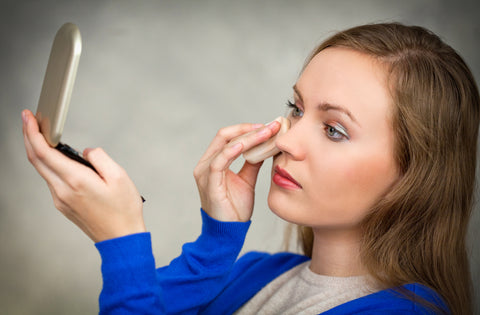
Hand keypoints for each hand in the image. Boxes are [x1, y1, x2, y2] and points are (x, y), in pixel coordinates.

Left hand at [22, 109, 145, 242]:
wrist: (121, 238)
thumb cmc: (123, 211)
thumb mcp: (119, 176)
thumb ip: (99, 157)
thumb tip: (85, 152)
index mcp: (76, 180)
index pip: (44, 151)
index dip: (32, 131)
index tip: (29, 117)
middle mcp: (63, 190)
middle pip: (35, 159)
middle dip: (28, 136)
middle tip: (29, 120)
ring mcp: (60, 199)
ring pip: (42, 170)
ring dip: (38, 150)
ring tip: (43, 136)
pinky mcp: (63, 205)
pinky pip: (51, 180)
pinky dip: (47, 164)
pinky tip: (55, 158)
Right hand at [193, 121, 280, 221]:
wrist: (229, 231)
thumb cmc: (235, 208)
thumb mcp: (247, 180)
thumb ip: (252, 163)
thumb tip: (265, 146)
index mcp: (212, 161)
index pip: (227, 136)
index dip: (247, 128)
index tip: (268, 126)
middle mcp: (205, 164)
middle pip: (224, 135)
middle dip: (249, 128)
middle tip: (270, 126)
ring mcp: (205, 173)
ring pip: (225, 145)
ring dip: (248, 137)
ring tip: (266, 133)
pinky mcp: (210, 184)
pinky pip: (219, 162)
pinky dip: (233, 150)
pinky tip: (247, 145)